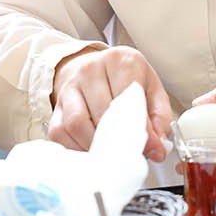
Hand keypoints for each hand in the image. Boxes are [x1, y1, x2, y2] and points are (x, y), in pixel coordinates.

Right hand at [49, 46, 174, 162]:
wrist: (92, 69)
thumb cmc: (125, 80)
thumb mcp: (151, 89)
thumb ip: (160, 117)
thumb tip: (158, 148)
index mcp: (119, 61)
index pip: (128, 97)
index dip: (141, 128)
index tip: (152, 148)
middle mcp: (90, 70)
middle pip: (102, 113)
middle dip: (120, 141)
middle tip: (132, 154)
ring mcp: (69, 87)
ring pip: (78, 124)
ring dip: (97, 146)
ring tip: (112, 154)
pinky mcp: (56, 107)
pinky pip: (62, 133)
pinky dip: (78, 148)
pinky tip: (93, 150)